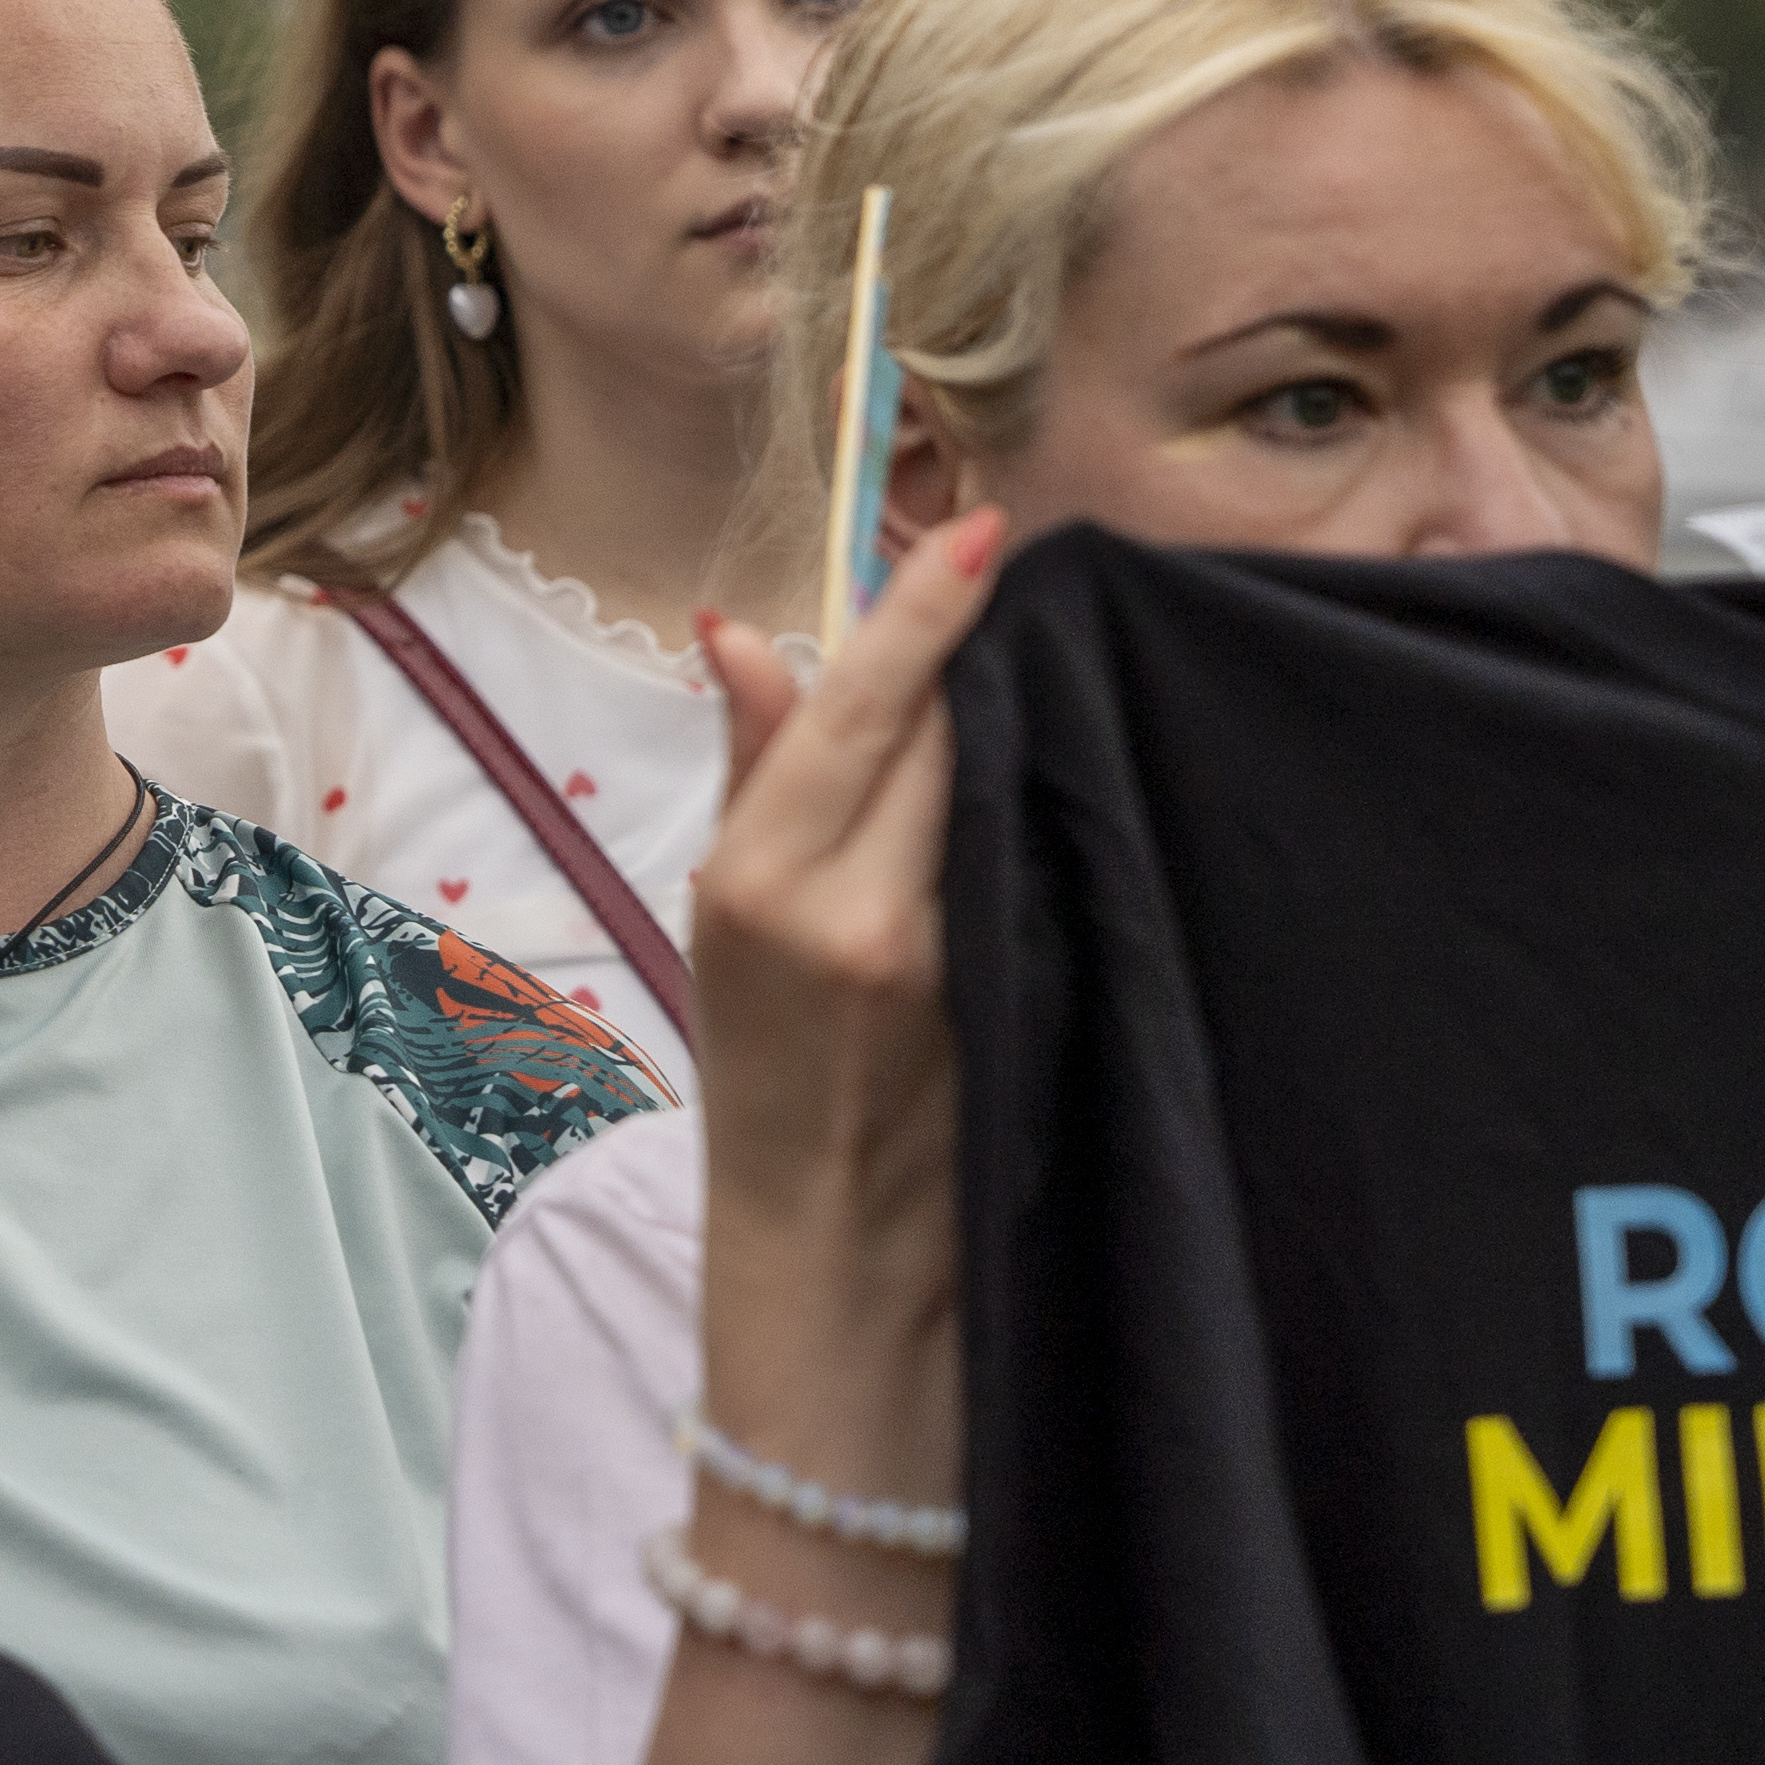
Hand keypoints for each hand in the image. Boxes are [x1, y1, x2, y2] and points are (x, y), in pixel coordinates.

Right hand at [690, 511, 995, 1260]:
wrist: (835, 1240)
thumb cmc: (760, 1071)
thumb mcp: (719, 915)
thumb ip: (755, 768)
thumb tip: (739, 630)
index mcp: (758, 879)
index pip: (857, 707)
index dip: (922, 611)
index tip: (980, 525)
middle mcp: (856, 909)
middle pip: (937, 730)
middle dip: (965, 655)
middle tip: (1002, 585)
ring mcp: (945, 955)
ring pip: (991, 784)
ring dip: (1000, 722)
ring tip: (1021, 675)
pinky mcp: (1009, 990)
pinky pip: (1021, 852)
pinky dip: (1023, 801)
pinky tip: (1045, 775)